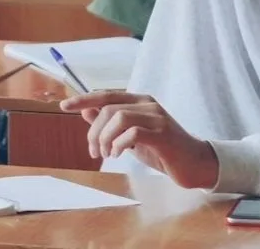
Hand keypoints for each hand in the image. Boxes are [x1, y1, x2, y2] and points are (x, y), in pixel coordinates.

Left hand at [59, 91, 217, 189]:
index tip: (64, 106)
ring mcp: (157, 117)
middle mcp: (148, 104)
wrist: (195, 164)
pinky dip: (119, 144)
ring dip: (105, 138)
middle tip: (93, 152)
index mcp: (139, 101)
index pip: (106, 94)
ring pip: (118, 117)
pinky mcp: (163, 134)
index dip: (84, 99)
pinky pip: (132, 132)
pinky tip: (117, 154)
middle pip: (108, 108)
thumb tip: (86, 111)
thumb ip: (112, 123)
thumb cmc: (163, 150)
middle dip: (94, 131)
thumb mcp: (132, 136)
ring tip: (106, 154)